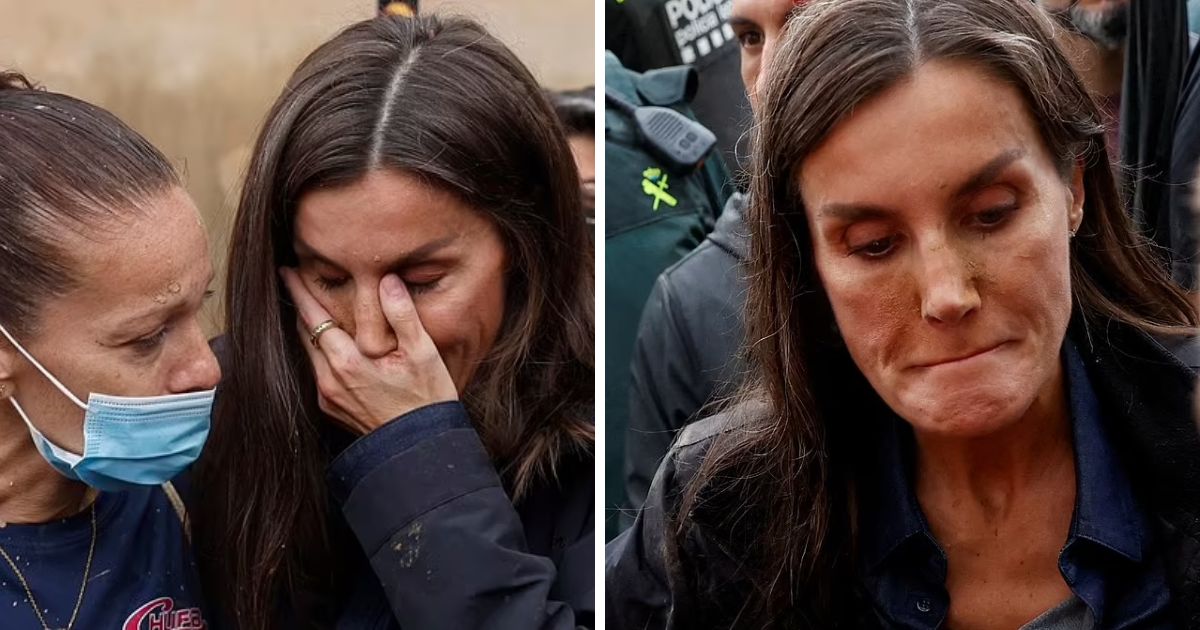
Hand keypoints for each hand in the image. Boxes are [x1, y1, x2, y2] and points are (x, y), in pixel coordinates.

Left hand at [280, 268, 458, 434]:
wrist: (420, 448)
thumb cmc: (426, 400)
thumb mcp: (423, 352)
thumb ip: (402, 314)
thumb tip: (388, 280)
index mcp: (347, 362)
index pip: (314, 317)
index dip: (299, 291)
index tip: (287, 271)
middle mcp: (329, 380)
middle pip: (305, 333)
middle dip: (300, 306)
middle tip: (295, 281)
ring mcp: (328, 397)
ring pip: (309, 353)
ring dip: (309, 329)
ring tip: (311, 308)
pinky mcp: (332, 409)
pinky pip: (317, 372)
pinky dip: (320, 352)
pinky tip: (330, 344)